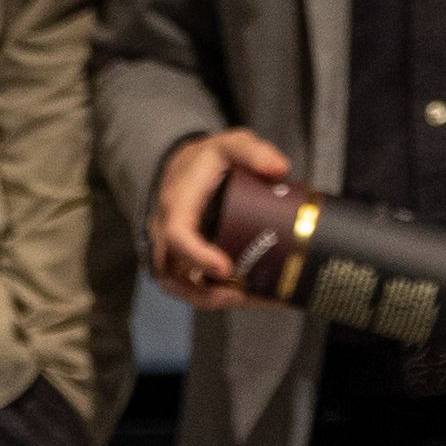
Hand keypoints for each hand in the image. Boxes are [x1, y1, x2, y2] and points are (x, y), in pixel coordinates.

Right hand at [146, 128, 295, 309]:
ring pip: (176, 286)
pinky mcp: (178, 261)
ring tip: (247, 300)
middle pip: (172, 273)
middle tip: (244, 295)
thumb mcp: (230, 146)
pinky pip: (186, 287)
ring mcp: (168, 249)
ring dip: (208, 300)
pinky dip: (210, 297)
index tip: (226, 268)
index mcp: (176, 203)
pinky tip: (244, 297)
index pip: (177, 235)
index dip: (197, 256)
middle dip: (206, 292)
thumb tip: (281, 170)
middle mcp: (164, 230)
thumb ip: (253, 151)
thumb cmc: (208, 160)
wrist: (185, 167)